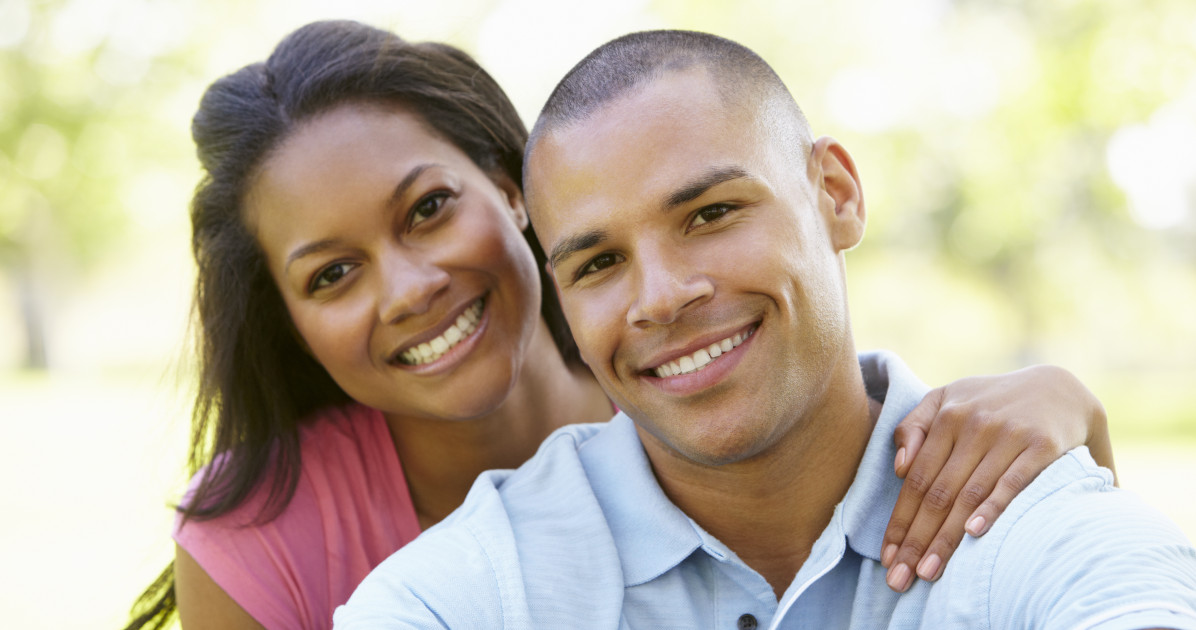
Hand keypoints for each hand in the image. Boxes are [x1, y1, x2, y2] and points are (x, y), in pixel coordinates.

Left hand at [880, 364, 1111, 591]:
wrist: (1059, 387)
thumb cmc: (991, 401)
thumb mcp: (947, 398)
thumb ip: (914, 426)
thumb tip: (900, 468)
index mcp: (947, 416)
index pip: (916, 480)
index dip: (900, 521)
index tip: (887, 556)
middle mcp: (973, 425)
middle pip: (938, 494)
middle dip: (916, 540)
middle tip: (901, 578)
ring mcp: (1007, 435)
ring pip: (968, 495)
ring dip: (946, 538)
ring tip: (929, 571)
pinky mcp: (1041, 445)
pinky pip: (1013, 482)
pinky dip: (993, 507)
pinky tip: (974, 534)